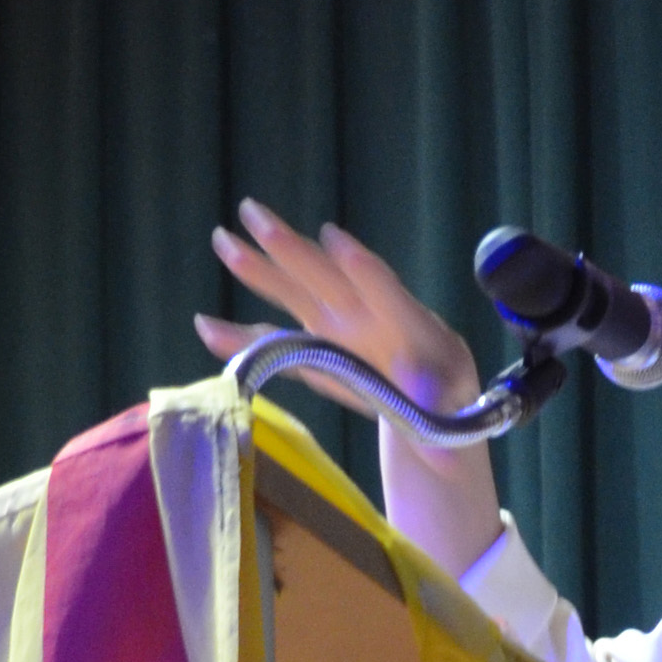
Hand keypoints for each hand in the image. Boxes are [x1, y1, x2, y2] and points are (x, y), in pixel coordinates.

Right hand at [198, 203, 503, 574]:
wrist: (434, 405)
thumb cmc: (450, 410)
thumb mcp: (454, 420)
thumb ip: (441, 428)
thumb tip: (441, 446)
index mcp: (412, 331)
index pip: (388, 294)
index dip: (363, 270)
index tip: (334, 240)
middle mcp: (372, 320)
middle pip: (330, 279)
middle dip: (294, 249)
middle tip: (255, 214)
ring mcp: (341, 330)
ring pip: (298, 295)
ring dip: (261, 269)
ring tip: (223, 240)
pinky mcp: (318, 349)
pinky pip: (278, 341)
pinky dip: (243, 336)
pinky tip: (206, 325)